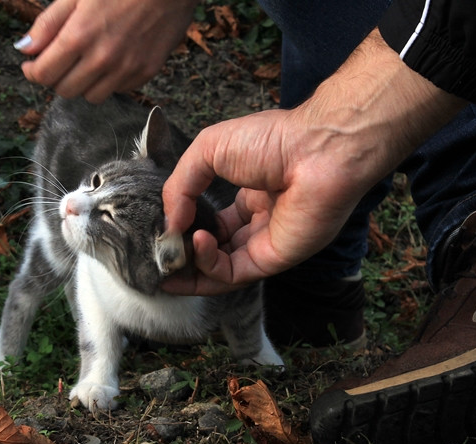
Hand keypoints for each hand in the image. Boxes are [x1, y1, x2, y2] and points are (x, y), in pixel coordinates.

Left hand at [17, 0, 198, 102]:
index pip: (44, 75)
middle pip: (64, 91)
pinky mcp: (145, 73)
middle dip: (56, 78)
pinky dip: (109, 81)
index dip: (33, 72)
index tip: (33, 65)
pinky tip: (112, 59)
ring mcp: (126, 69)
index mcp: (79, 36)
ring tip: (87, 61)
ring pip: (90, 97)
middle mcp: (102, 59)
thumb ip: (48, 24)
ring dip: (82, 83)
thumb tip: (25, 49)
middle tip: (61, 61)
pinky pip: (118, 90)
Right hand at [161, 29, 465, 294]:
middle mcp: (257, 224)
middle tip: (157, 254)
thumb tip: (169, 224)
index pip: (210, 223)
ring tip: (167, 255)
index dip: (183, 229)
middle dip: (181, 256)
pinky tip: (196, 241)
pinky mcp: (272, 260)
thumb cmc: (272, 140)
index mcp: (249, 195)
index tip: (159, 231)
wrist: (317, 149)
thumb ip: (180, 187)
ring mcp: (265, 244)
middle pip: (213, 252)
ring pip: (218, 269)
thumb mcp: (209, 149)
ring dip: (188, 267)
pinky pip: (231, 272)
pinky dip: (207, 263)